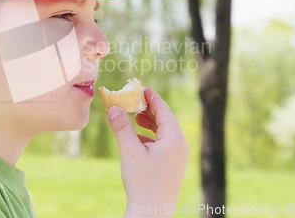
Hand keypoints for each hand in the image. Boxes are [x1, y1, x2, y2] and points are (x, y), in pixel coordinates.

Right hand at [107, 87, 188, 216]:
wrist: (151, 212)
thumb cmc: (142, 182)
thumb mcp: (129, 150)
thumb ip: (121, 127)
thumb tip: (114, 107)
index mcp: (174, 139)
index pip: (164, 111)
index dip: (153, 98)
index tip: (144, 88)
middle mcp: (180, 146)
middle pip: (166, 120)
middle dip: (150, 110)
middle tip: (136, 100)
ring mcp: (178, 157)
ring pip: (165, 132)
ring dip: (150, 123)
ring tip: (135, 118)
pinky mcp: (172, 166)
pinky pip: (164, 144)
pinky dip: (151, 137)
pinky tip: (137, 138)